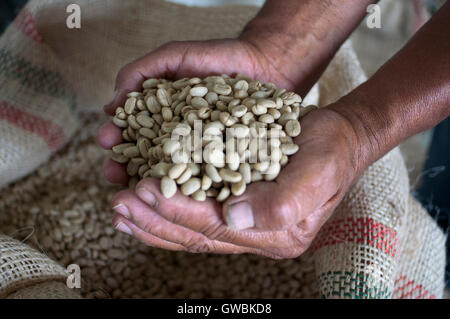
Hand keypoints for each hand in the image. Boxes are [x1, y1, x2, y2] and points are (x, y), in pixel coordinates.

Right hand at [98, 37, 309, 184]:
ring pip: (173, 175)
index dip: (117, 138)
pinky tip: (180, 195)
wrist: (264, 63)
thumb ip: (141, 72)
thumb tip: (110, 104)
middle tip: (112, 172)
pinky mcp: (227, 164)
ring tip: (137, 187)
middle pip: (147, 160)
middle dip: (127, 166)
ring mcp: (202, 155)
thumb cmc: (217, 58)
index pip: (133, 133)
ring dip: (152, 184)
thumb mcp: (174, 57)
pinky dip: (193, 189)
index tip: (105, 141)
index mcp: (163, 120)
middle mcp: (180, 141)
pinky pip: (208, 178)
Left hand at [105, 106, 362, 257]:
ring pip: (190, 231)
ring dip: (153, 221)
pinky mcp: (237, 209)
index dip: (178, 210)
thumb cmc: (330, 151)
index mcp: (276, 234)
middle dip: (155, 220)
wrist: (338, 140)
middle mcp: (256, 236)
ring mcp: (245, 225)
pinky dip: (167, 211)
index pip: (216, 228)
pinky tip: (145, 202)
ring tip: (120, 208)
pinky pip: (196, 217)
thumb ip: (283, 201)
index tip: (145, 190)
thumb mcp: (318, 170)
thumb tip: (235, 218)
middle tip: (119, 203)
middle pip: (196, 235)